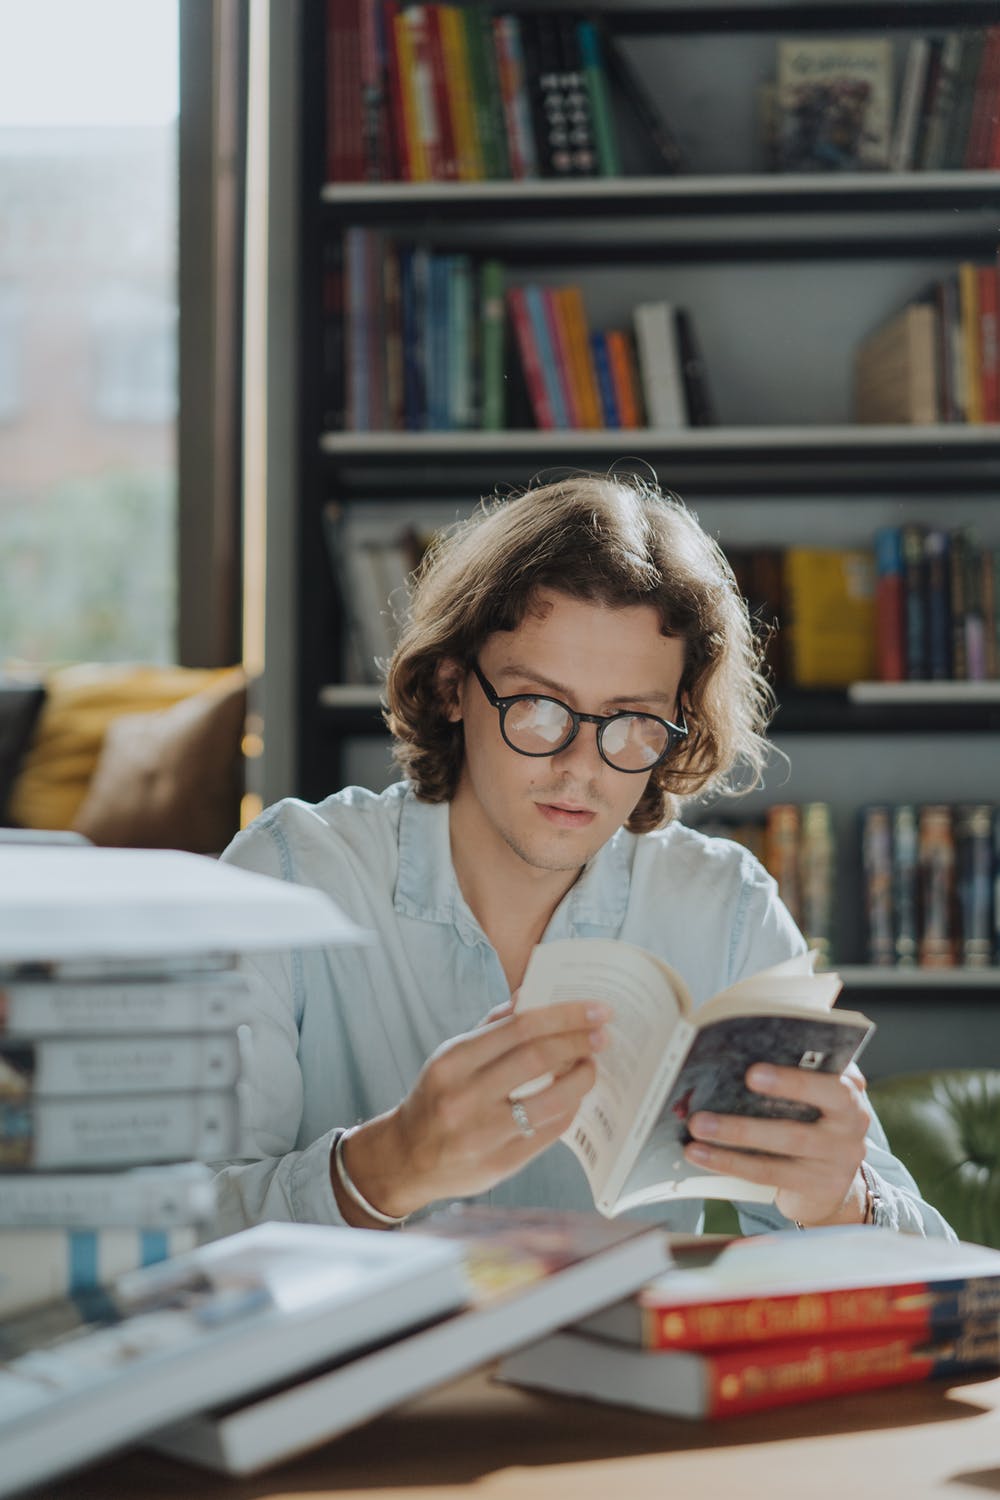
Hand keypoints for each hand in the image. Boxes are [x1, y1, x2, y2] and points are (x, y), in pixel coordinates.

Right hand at [335, 1001, 609, 1225]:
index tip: (595, 1009)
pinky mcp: (500, 1164)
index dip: (564, 1016)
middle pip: (537, 1059)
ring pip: (550, 1101)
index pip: (520, 1027)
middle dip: (579, 1042)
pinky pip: (549, 1132)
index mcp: (453, 1061)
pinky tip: (575, 1096)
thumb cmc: (437, 1096)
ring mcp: (483, 1134)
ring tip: (591, 1065)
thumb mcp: (451, 1055)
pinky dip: (569, 1109)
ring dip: (581, 1079)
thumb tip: (535, 995)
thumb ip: (492, 1026)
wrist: (407, 1157)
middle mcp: (465, 1097)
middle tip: (602, 1034)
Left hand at [684, 1062, 870, 1227]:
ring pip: (787, 1140)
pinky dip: (730, 1161)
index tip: (755, 1070)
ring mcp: (839, 1158)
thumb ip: (794, 1075)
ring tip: (699, 1124)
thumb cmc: (810, 1125)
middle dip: (781, 1089)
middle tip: (741, 1081)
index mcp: (849, 1092)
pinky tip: (699, 1153)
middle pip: (819, 1104)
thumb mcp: (812, 1100)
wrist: (830, 1187)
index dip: (797, 1075)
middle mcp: (853, 1124)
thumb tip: (738, 1059)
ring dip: (738, 1130)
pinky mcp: (818, 1186)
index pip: (832, 1076)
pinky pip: (768, 1172)